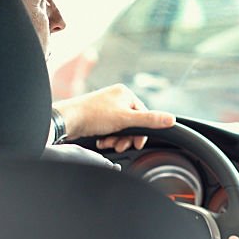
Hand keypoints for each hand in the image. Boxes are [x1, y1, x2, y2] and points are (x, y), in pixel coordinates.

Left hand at [52, 83, 174, 150]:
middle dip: (127, 137)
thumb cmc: (94, 115)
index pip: (143, 115)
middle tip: (120, 145)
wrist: (67, 121)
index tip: (136, 143)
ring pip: (120, 127)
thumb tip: (171, 119)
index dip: (141, 131)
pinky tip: (102, 140)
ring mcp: (106, 106)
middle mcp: (116, 97)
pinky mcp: (97, 116)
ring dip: (117, 139)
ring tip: (109, 143)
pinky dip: (108, 137)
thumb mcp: (126, 119)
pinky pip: (109, 129)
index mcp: (125, 93)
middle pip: (132, 122)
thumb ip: (150, 120)